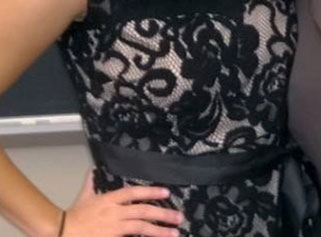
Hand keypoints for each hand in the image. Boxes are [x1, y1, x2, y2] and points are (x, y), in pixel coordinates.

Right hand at [64, 183, 182, 236]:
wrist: (62, 232)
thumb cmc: (74, 216)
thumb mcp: (84, 196)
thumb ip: (91, 182)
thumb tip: (93, 169)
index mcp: (109, 199)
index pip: (133, 193)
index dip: (150, 192)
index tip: (166, 192)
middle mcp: (114, 213)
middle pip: (143, 212)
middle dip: (163, 214)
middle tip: (179, 217)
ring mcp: (114, 229)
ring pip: (141, 228)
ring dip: (159, 231)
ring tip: (174, 232)